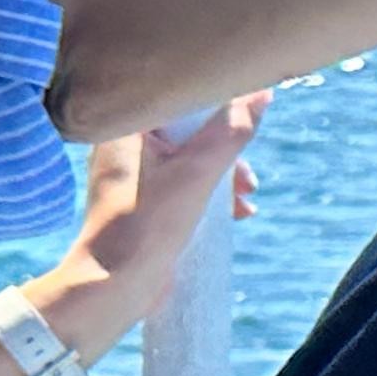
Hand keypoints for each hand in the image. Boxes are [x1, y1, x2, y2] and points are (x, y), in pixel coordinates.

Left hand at [22, 92, 266, 361]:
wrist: (114, 283)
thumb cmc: (148, 223)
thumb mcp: (199, 172)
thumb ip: (232, 130)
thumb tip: (262, 93)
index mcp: (124, 127)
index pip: (179, 98)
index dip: (218, 108)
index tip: (244, 125)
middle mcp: (122, 146)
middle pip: (189, 131)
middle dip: (227, 153)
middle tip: (248, 178)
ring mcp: (131, 175)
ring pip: (190, 159)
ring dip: (224, 177)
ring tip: (245, 201)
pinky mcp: (141, 201)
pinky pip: (183, 183)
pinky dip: (210, 194)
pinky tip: (234, 214)